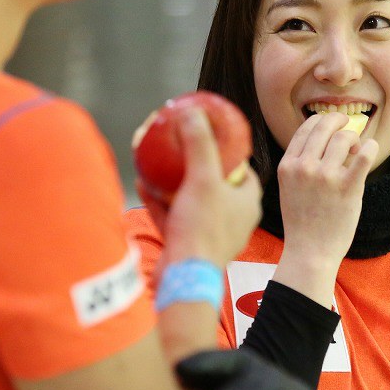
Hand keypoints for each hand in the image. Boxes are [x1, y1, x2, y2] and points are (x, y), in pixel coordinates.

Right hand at [138, 107, 261, 269]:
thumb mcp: (203, 177)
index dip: (226, 151)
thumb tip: (194, 112)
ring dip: (173, 182)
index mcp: (247, 201)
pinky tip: (143, 183)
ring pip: (191, 200)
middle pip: (213, 183)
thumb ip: (200, 143)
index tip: (207, 137)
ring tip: (157, 163)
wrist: (185, 277)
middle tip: (178, 149)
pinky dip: (160, 202)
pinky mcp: (189, 244)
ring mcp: (211, 232)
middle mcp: (233, 217)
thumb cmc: (202, 227)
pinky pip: (174, 217)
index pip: (241, 168)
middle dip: (193, 165)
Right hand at [275, 113, 377, 303]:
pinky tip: (371, 149)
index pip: (305, 128)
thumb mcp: (288, 187)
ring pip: (344, 137)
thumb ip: (299, 163)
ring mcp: (326, 177)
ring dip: (354, 138)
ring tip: (356, 150)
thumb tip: (323, 138)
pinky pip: (364, 155)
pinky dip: (371, 147)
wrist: (310, 251)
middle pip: (325, 126)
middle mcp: (304, 167)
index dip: (322, 120)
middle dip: (340, 120)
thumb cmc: (302, 221)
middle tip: (350, 125)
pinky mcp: (348, 188)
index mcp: (288, 165)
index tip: (332, 124)